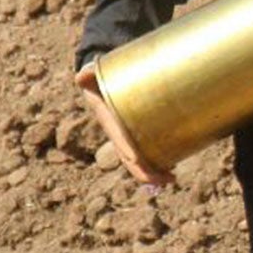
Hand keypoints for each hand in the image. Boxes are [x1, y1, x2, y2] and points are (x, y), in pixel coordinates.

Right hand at [76, 63, 173, 187]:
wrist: (104, 83)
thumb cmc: (101, 78)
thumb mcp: (93, 75)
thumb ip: (88, 74)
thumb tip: (80, 78)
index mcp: (109, 122)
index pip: (118, 139)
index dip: (126, 149)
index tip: (136, 159)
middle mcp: (119, 135)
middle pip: (130, 160)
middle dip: (146, 173)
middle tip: (168, 179)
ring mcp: (129, 139)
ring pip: (140, 162)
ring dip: (154, 173)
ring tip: (171, 179)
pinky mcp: (139, 137)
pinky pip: (147, 155)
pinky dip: (158, 164)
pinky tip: (172, 169)